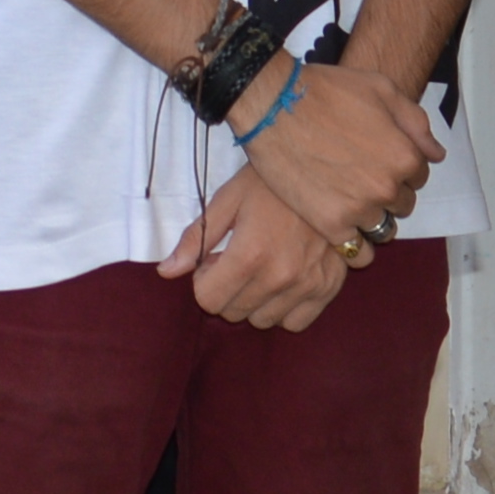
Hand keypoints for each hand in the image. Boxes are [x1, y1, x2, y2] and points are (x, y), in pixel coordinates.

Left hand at [172, 167, 361, 330]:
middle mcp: (280, 277)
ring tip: (262, 267)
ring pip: (262, 320)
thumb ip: (196, 238)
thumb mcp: (228, 199)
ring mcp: (307, 286)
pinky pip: (295, 322)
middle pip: (233, 312)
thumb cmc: (271, 181)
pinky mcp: (329, 288)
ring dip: (255, 300)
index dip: (203, 280)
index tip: (214, 260)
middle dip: (227, 289)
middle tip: (238, 259)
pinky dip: (284, 308)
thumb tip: (165, 272)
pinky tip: (284, 281)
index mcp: (250, 254)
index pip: (208, 300)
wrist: (329, 171)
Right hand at [235, 56, 439, 244]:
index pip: (419, 175)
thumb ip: (415, 123)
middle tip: (358, 175)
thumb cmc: (326, 91)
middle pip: (402, 204)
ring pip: (381, 228)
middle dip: (386, 191)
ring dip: (370, 217)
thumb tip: (436, 154)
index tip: (376, 158)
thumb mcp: (380, 89)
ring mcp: (359, 209)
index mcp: (404, 155)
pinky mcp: (330, 225)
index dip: (399, 165)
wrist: (273, 104)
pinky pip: (357, 252)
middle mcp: (387, 187)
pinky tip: (339, 226)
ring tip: (346, 199)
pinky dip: (353, 244)